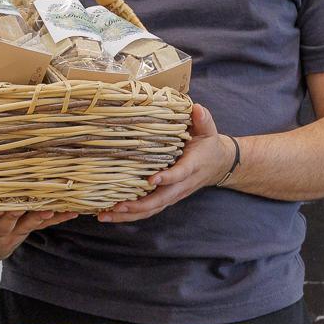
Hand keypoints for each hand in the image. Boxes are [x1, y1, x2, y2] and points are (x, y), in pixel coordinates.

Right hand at [0, 204, 76, 261]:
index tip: (6, 201)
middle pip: (9, 219)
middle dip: (22, 209)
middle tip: (35, 199)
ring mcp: (13, 230)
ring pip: (29, 222)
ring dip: (43, 214)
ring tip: (57, 204)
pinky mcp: (27, 229)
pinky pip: (43, 223)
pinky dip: (58, 216)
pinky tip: (74, 210)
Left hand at [97, 103, 233, 224]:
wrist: (217, 164)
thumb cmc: (208, 144)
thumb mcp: (208, 130)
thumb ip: (202, 119)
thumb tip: (196, 108)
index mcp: (192, 166)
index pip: (180, 174)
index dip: (167, 178)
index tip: (151, 179)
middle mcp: (182, 185)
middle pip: (161, 199)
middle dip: (139, 205)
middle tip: (118, 206)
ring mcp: (173, 194)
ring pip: (152, 209)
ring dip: (129, 214)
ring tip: (106, 215)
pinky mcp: (166, 199)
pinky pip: (149, 210)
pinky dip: (130, 215)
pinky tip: (110, 214)